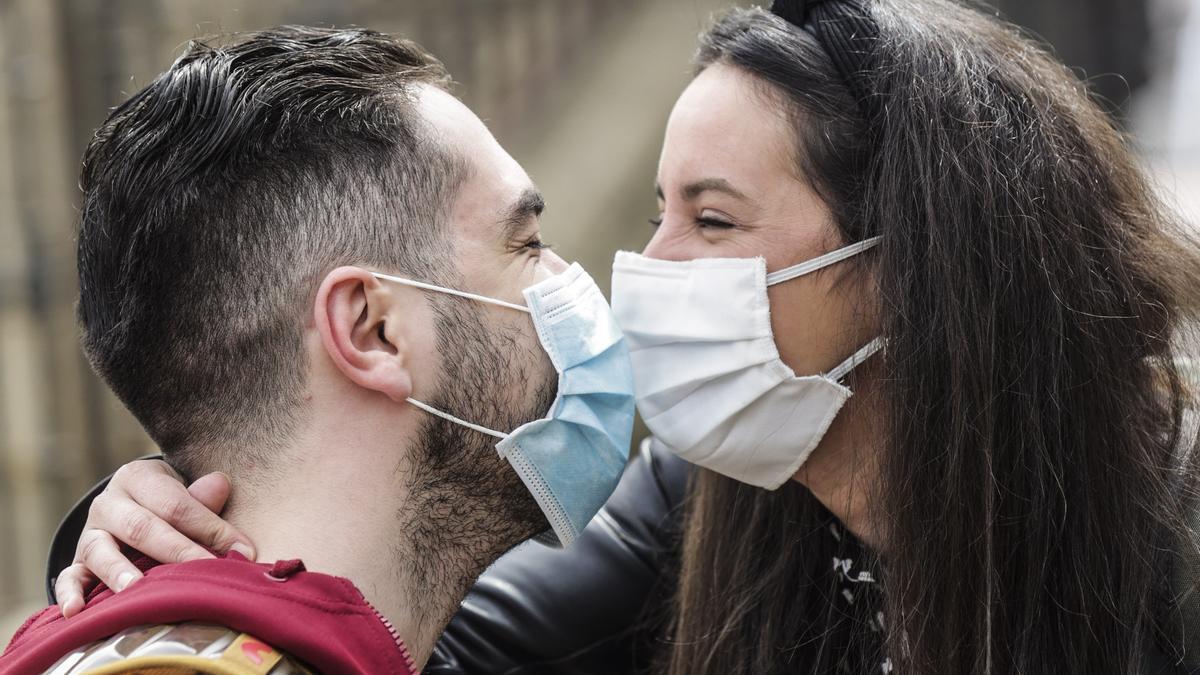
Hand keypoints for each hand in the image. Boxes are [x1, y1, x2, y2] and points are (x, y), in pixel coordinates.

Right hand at [54, 460, 255, 617]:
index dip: (211, 528)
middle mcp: (109, 503)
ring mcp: (89, 533)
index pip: (177, 504)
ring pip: (101, 550)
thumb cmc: (168, 504)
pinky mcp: (76, 561)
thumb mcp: (182, 491)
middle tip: (204, 570)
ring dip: (118, 570)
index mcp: (138, 478)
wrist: (131, 506)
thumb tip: (220, 485)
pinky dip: (69, 593)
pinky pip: (68, 576)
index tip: (243, 550)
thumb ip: (201, 496)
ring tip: (135, 588)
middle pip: (142, 527)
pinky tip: (75, 610)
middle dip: (177, 551)